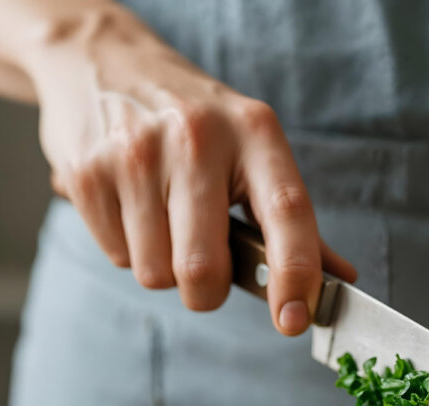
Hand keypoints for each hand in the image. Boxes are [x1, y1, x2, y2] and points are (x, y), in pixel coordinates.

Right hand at [29, 5, 354, 329]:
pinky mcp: (86, 175)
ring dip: (165, 267)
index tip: (295, 319)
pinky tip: (133, 208)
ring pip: (156, 275)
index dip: (296, 274)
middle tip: (204, 262)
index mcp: (255, 133)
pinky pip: (118, 259)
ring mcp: (136, 155)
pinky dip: (130, 250)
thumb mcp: (254, 151)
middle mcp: (196, 139)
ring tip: (164, 218)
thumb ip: (295, 221)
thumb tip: (341, 278)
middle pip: (202, 270)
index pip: (287, 213)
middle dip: (206, 291)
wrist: (105, 62)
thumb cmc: (196, 122)